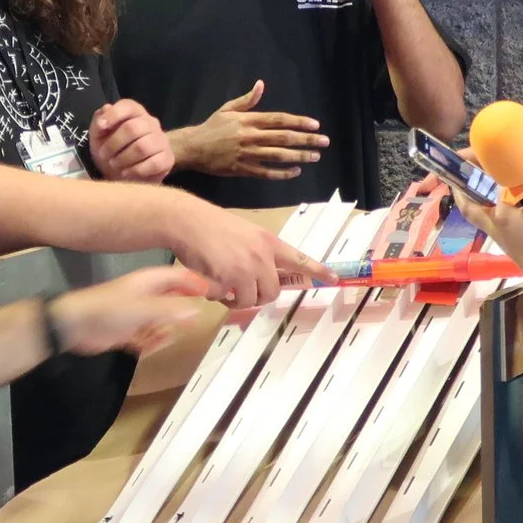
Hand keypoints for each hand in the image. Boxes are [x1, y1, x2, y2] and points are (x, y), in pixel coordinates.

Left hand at [48, 267, 214, 356]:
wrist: (74, 326)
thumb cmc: (106, 310)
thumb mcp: (143, 309)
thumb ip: (171, 310)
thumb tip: (196, 311)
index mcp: (148, 283)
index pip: (179, 277)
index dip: (196, 283)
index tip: (212, 292)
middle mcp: (144, 296)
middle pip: (172, 300)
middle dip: (181, 311)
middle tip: (194, 320)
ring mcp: (136, 314)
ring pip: (161, 321)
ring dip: (164, 331)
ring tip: (163, 336)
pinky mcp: (127, 331)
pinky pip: (147, 337)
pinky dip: (150, 342)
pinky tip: (148, 346)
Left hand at [89, 100, 172, 182]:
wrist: (128, 172)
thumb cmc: (114, 149)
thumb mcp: (99, 136)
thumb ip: (98, 123)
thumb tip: (106, 109)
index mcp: (135, 112)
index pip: (128, 106)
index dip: (113, 115)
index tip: (101, 127)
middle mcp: (151, 123)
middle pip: (133, 128)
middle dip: (114, 143)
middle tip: (103, 155)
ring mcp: (162, 140)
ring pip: (143, 147)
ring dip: (123, 158)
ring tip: (114, 164)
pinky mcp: (168, 158)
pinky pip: (154, 163)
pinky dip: (136, 170)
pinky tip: (126, 173)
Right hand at [168, 200, 336, 308]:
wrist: (187, 221)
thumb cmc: (211, 227)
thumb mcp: (245, 235)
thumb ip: (259, 255)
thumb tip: (263, 280)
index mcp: (269, 242)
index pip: (300, 259)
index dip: (318, 271)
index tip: (334, 279)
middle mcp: (263, 255)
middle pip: (273, 292)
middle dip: (256, 296)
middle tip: (239, 289)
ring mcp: (247, 267)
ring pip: (251, 300)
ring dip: (236, 299)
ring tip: (221, 285)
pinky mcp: (230, 278)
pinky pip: (229, 301)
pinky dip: (217, 297)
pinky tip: (208, 282)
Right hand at [170, 82, 328, 180]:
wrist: (193, 148)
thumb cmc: (212, 127)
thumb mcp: (227, 109)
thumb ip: (247, 100)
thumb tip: (261, 85)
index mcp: (249, 120)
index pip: (279, 120)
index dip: (299, 122)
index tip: (315, 125)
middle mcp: (251, 136)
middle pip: (284, 137)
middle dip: (306, 140)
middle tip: (324, 142)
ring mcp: (248, 154)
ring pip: (279, 155)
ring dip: (299, 156)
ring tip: (315, 156)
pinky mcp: (244, 169)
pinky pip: (267, 172)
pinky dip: (282, 173)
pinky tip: (295, 171)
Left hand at [452, 177, 522, 282]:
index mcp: (498, 216)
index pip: (469, 202)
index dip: (459, 189)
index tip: (456, 174)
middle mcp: (494, 226)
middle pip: (472, 210)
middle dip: (471, 192)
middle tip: (477, 173)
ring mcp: (502, 236)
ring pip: (485, 215)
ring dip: (486, 200)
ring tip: (496, 181)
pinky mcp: (512, 243)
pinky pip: (500, 221)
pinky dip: (503, 208)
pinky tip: (517, 199)